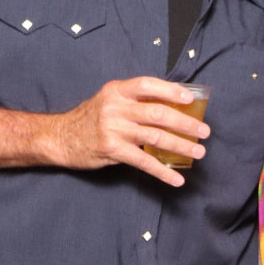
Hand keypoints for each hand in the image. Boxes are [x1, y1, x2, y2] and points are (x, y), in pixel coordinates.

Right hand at [52, 77, 209, 186]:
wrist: (59, 138)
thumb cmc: (89, 120)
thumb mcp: (108, 101)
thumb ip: (133, 102)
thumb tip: (171, 109)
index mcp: (116, 91)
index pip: (147, 85)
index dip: (170, 90)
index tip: (191, 99)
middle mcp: (115, 108)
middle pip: (158, 113)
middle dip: (185, 123)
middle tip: (204, 131)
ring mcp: (113, 129)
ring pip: (156, 136)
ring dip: (181, 145)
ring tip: (198, 152)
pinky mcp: (112, 150)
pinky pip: (144, 162)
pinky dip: (163, 172)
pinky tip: (177, 179)